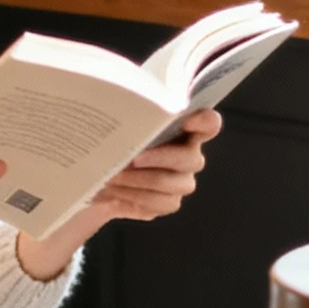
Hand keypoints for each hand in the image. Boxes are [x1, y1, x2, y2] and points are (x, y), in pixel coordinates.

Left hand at [83, 110, 222, 224]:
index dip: (204, 121)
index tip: (187, 120)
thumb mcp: (118, 125)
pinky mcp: (169, 202)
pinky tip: (116, 190)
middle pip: (191, 158)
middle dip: (160, 158)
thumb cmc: (113, 144)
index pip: (209, 124)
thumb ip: (127, 113)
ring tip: (113, 176)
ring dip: (140, 180)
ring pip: (174, 184)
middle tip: (132, 159)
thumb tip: (121, 104)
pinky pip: (161, 203)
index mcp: (183, 129)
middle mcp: (189, 155)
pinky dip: (135, 196)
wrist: (99, 177)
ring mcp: (182, 181)